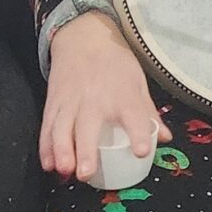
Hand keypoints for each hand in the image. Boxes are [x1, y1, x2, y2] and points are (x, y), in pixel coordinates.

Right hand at [40, 13, 170, 182]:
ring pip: (62, 129)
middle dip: (85, 150)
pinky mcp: (54, 103)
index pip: (134, 115)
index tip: (141, 152)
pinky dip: (46, 147)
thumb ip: (148, 113)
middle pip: (88, 126)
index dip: (138, 134)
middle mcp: (96, 99)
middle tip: (86, 173)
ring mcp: (71, 102)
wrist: (83, 38)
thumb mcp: (137, 83)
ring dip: (61, 151)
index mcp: (123, 95)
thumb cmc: (115, 64)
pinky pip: (47, 127)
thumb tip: (165, 139)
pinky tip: (48, 164)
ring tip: (64, 171)